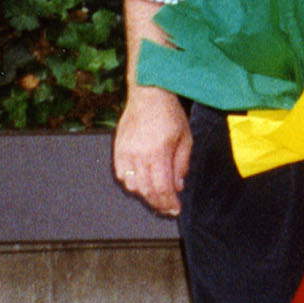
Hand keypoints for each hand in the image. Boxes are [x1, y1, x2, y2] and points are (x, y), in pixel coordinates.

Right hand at [113, 85, 191, 215]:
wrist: (148, 93)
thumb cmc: (169, 114)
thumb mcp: (185, 138)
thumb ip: (181, 164)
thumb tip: (178, 186)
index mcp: (159, 152)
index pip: (162, 188)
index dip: (169, 203)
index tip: (175, 209)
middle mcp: (139, 155)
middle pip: (147, 191)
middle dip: (159, 203)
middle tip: (167, 208)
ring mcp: (126, 152)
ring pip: (132, 186)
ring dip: (145, 195)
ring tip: (157, 195)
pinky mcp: (118, 149)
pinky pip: (122, 175)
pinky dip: (132, 183)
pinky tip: (142, 182)